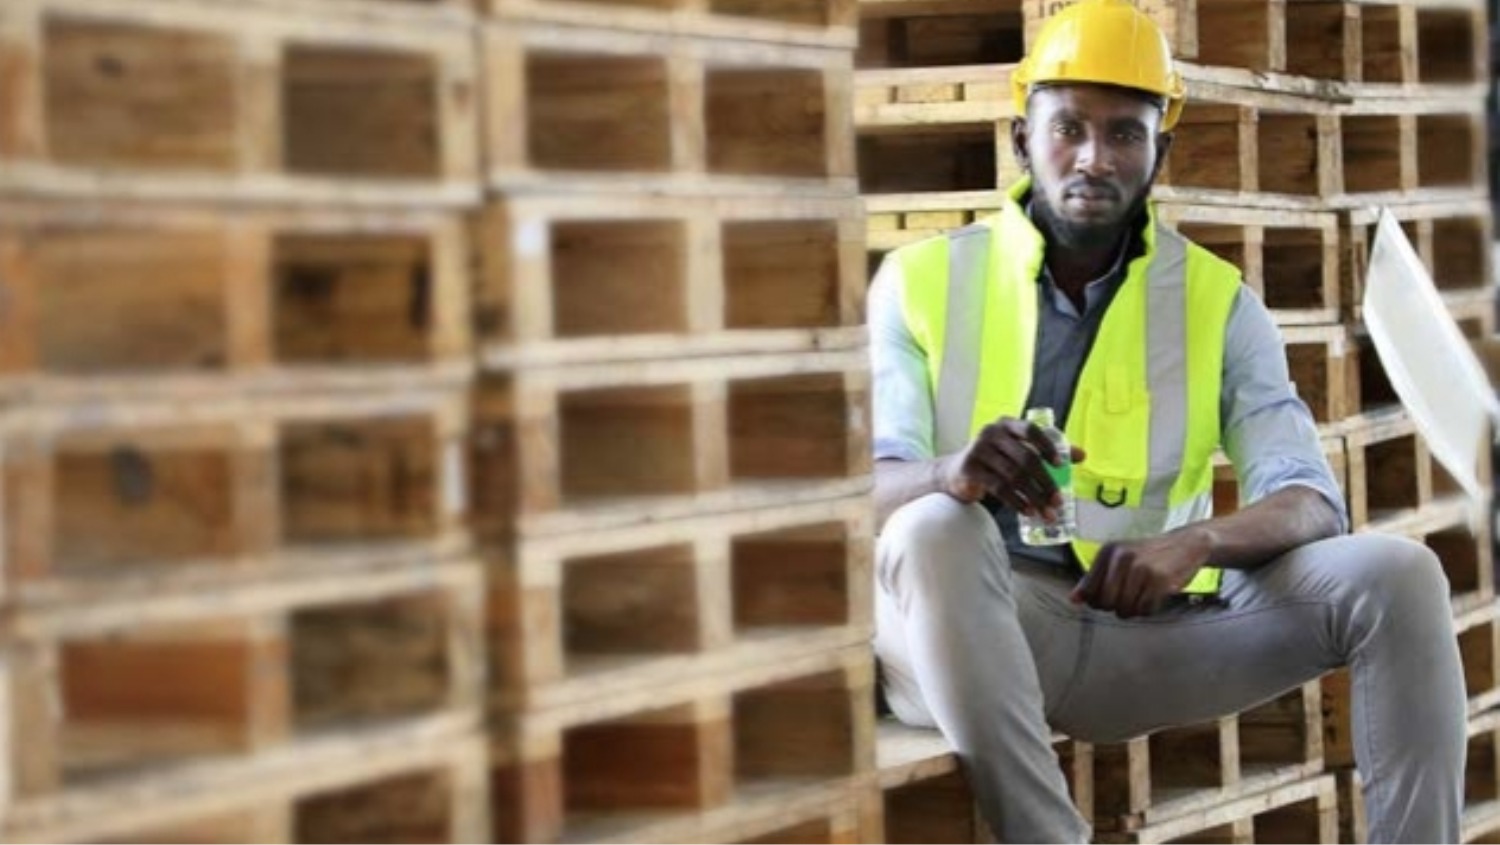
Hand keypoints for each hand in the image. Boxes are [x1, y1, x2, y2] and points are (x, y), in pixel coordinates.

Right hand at [938, 417, 1086, 520]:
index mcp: (1007, 425)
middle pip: (1025, 457)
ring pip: (1013, 476)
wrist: (956, 472)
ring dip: (1033, 497)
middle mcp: (991, 433)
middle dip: (1045, 482)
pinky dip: (1016, 501)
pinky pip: (998, 487)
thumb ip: (1047, 450)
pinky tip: (1027, 511)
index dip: (1047, 446)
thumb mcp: (1018, 450)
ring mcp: (978, 450)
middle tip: (1058, 501)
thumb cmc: (995, 460)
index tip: (1061, 466)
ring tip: (1046, 512)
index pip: (1031, 430)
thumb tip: (1082, 456)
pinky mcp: (970, 469)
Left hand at [1070, 529, 1210, 618]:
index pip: (1089, 591)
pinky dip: (1148, 610)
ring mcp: (1140, 568)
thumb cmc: (1149, 554)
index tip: (1107, 599)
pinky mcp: (1159, 580)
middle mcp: (1121, 558)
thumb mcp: (1118, 558)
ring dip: (1133, 610)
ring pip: (1125, 608)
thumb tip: (1073, 599)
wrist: (1186, 544)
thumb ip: (1095, 578)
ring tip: (1142, 597)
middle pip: (1105, 603)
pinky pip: (1145, 609)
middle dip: (1116, 607)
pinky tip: (1153, 598)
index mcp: (1107, 552)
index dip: (1097, 602)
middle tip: (1128, 599)